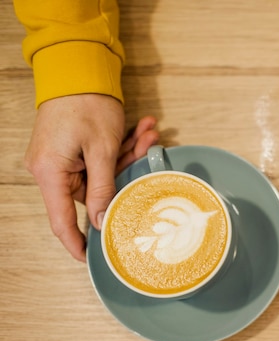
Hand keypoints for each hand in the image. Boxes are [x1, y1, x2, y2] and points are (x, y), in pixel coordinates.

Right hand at [24, 94, 158, 261]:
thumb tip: (102, 220)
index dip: (78, 243)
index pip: (61, 222)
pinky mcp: (74, 150)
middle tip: (149, 150)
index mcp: (52, 174)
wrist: (78, 66)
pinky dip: (122, 148)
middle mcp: (53, 170)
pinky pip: (101, 160)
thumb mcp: (103, 149)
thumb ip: (103, 188)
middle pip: (93, 193)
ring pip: (104, 174)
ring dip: (129, 155)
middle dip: (126, 174)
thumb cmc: (86, 103)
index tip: (93, 259)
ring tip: (149, 133)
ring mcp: (63, 160)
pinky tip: (142, 130)